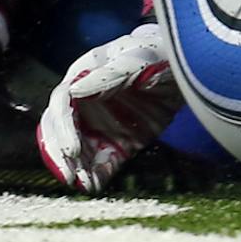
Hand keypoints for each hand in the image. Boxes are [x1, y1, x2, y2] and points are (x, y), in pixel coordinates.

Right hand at [36, 22, 179, 194]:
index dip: (63, 127)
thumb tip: (74, 90)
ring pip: (74, 147)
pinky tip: (94, 186)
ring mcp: (97, 121)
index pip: (62, 102)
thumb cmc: (156, 55)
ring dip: (75, 166)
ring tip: (82, 184)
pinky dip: (94, 174)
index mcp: (85, 74)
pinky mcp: (113, 140)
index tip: (72, 150)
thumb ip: (108, 76)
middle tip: (70, 175)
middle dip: (60, 153)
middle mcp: (84, 99)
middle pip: (59, 128)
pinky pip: (98, 160)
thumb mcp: (137, 60)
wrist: (181, 69)